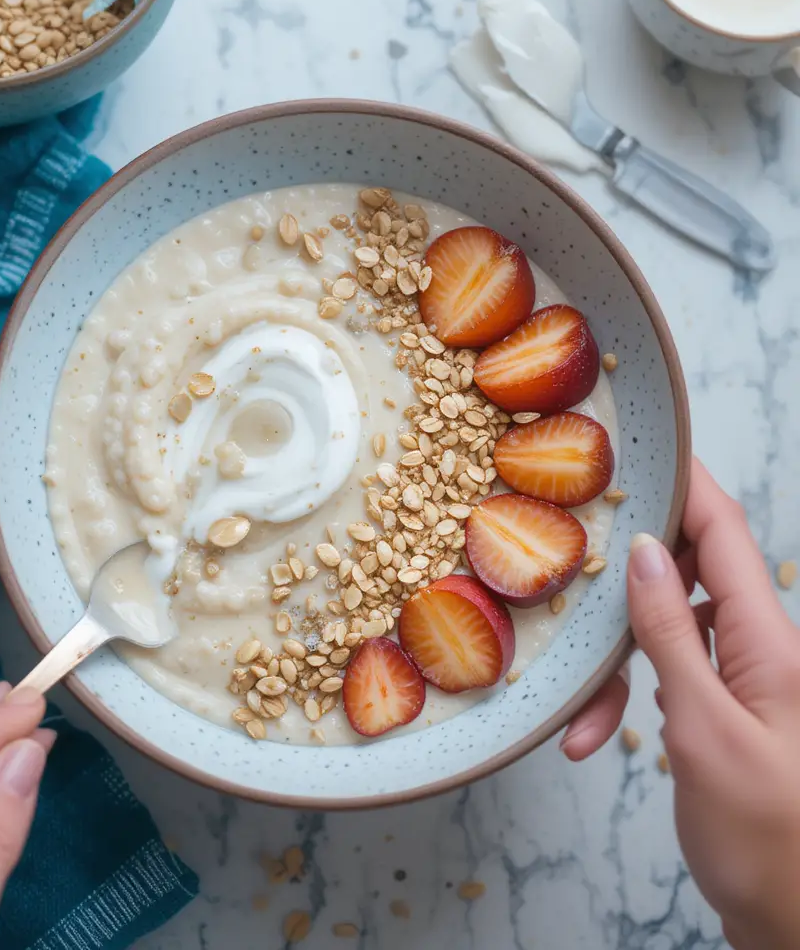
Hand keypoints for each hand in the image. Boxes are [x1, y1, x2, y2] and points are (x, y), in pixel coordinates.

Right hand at [627, 460, 799, 949]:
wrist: (795, 929)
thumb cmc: (770, 841)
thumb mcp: (706, 730)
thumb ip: (675, 634)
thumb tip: (644, 550)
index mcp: (771, 641)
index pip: (725, 534)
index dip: (686, 483)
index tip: (639, 446)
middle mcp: (759, 648)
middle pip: (689, 572)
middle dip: (626, 571)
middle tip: (570, 551)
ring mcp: (739, 679)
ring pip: (666, 630)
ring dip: (615, 660)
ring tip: (581, 713)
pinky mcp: (719, 708)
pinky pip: (665, 676)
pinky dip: (624, 698)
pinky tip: (591, 738)